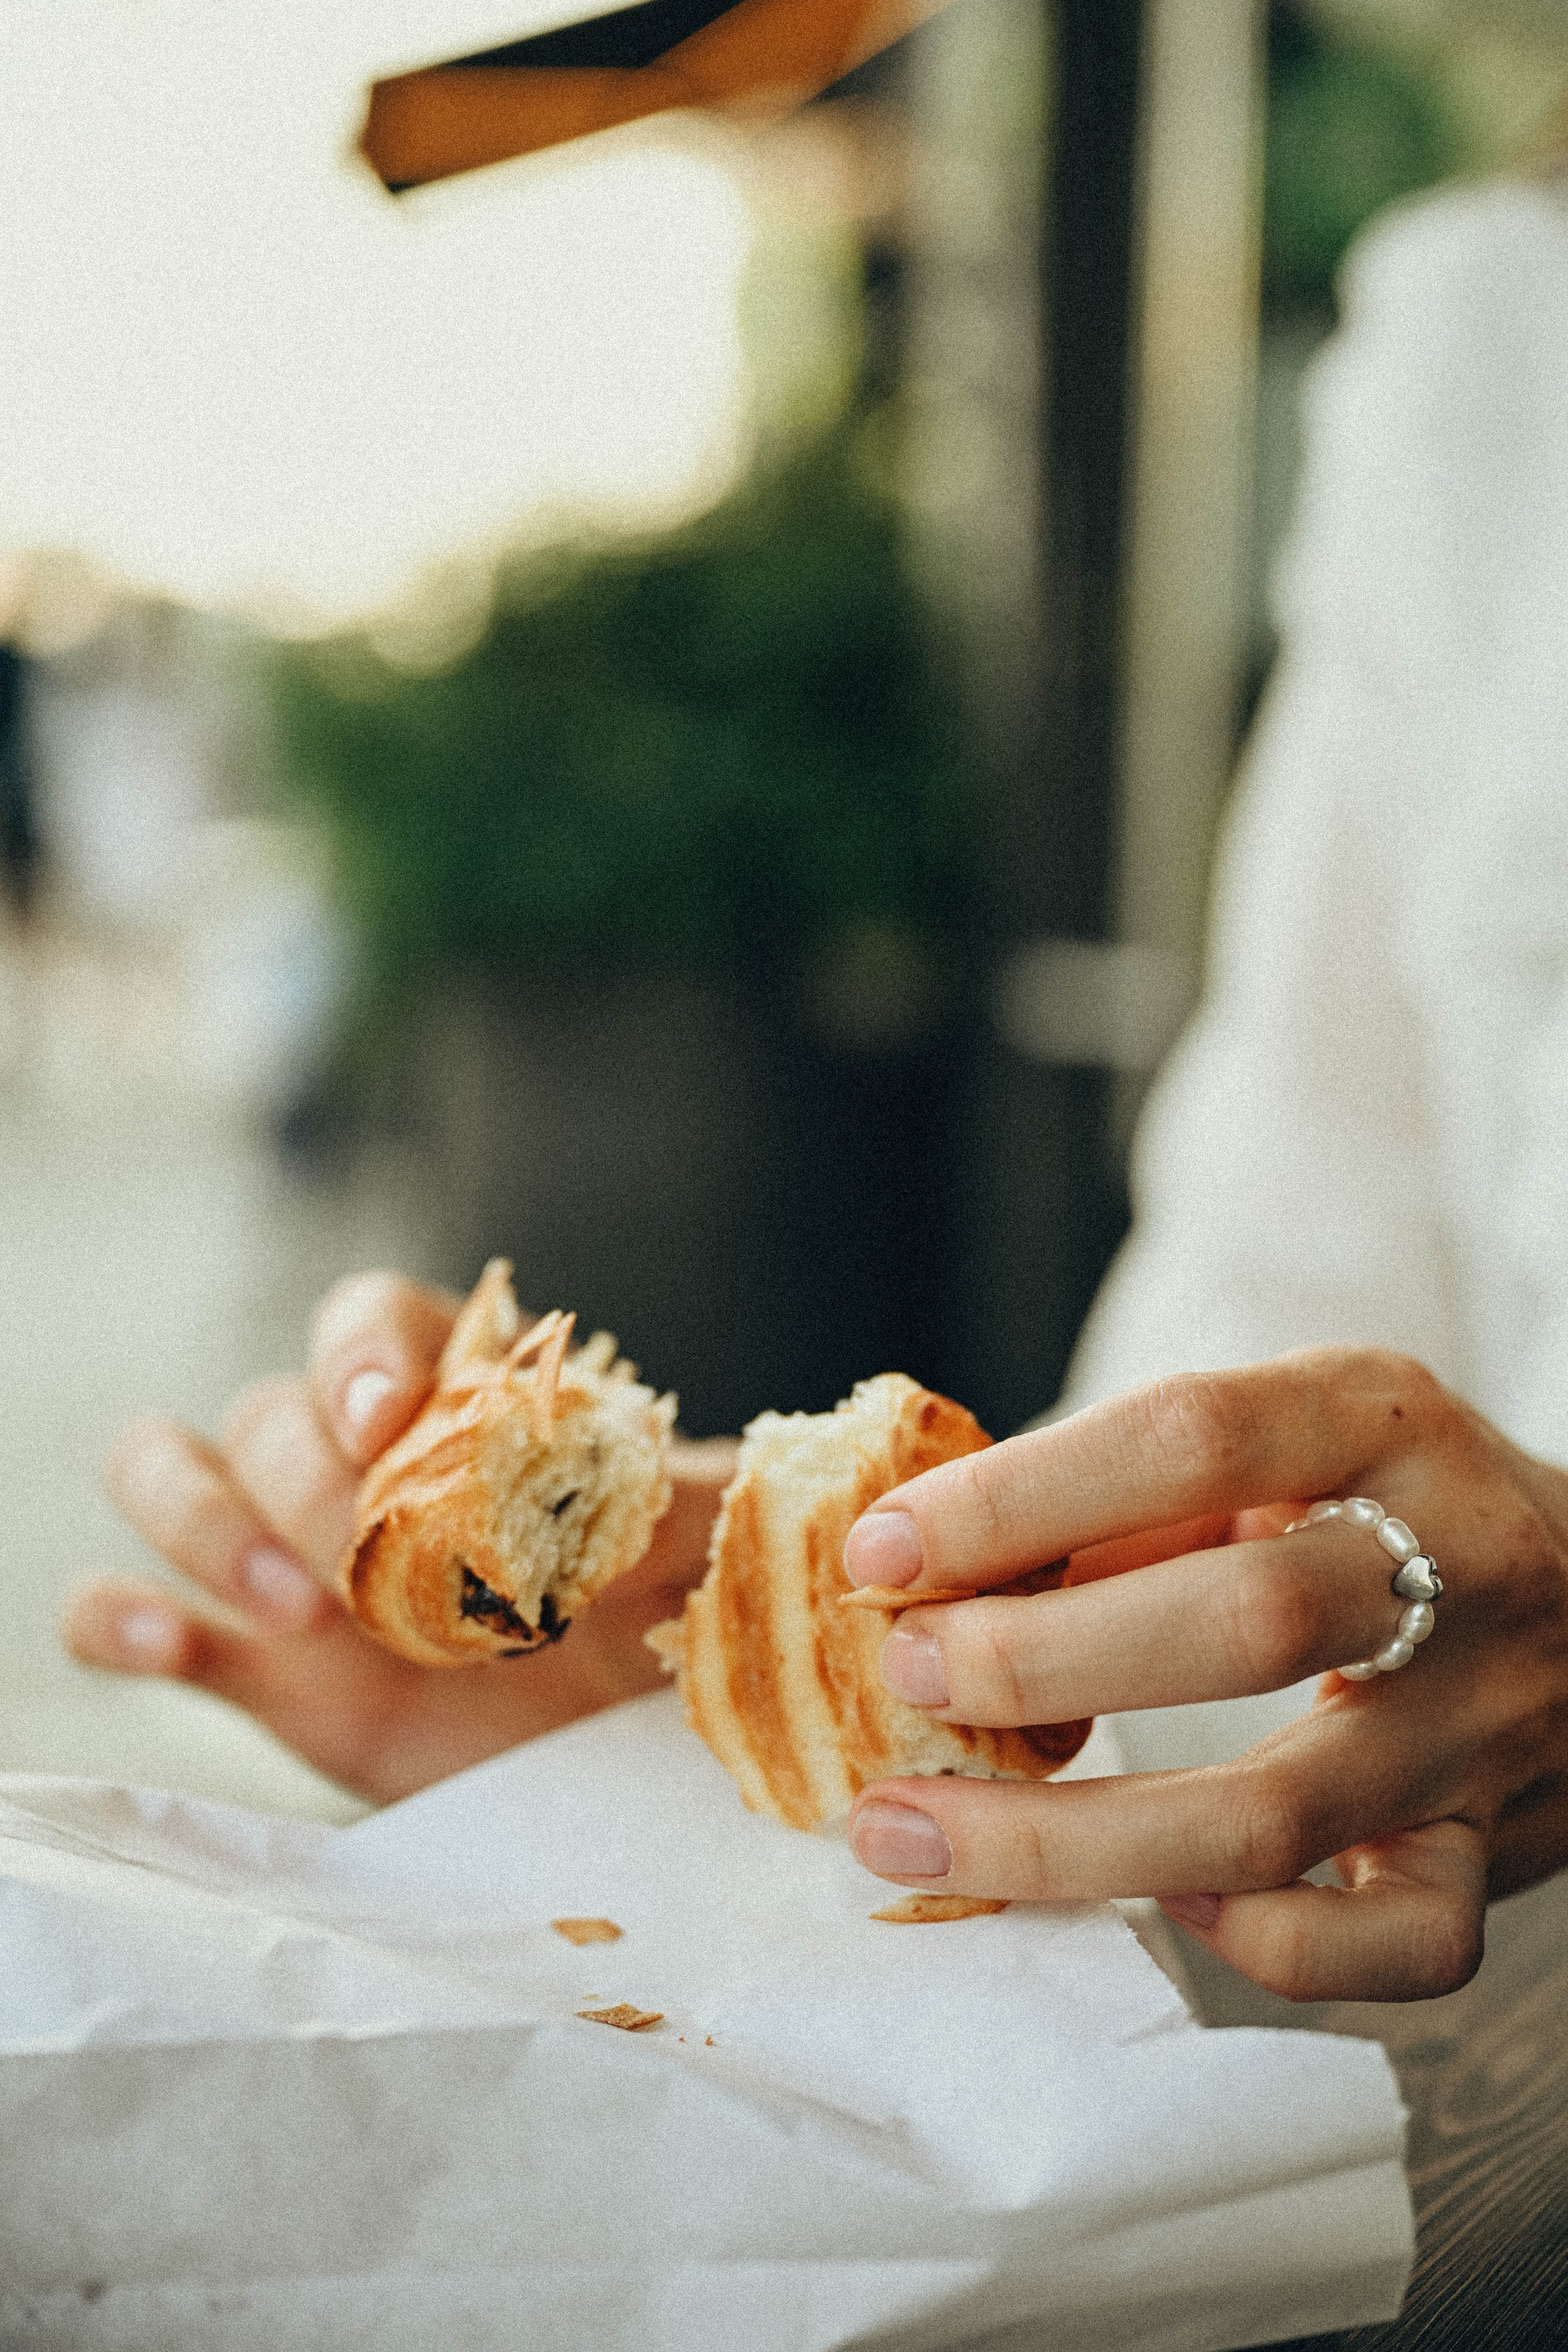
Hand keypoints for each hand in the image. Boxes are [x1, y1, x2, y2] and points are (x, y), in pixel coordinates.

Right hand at [65, 1273, 734, 1804]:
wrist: (623, 1755)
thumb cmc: (661, 1620)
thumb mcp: (701, 1547)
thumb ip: (689, 1499)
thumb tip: (670, 1481)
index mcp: (452, 1407)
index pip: (367, 1318)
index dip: (361, 1353)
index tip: (388, 1419)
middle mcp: (353, 1465)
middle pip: (269, 1410)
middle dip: (309, 1481)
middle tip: (373, 1569)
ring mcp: (284, 1558)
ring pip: (164, 1471)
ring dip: (206, 1524)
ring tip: (298, 1610)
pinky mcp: (249, 1665)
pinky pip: (118, 1609)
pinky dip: (116, 1616)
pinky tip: (163, 1643)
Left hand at [842, 1348, 1567, 2001]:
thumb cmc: (1383, 1511)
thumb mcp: (1287, 1444)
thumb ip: (1136, 1499)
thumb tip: (934, 1571)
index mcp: (1383, 1420)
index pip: (1193, 1439)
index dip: (1019, 1499)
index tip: (882, 1552)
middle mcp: (1457, 1565)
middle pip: (1240, 1622)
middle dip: (1036, 1659)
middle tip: (909, 1677)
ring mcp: (1485, 1726)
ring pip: (1273, 1815)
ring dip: (1063, 1839)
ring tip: (907, 1832)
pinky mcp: (1497, 1855)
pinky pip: (1390, 1945)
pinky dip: (1257, 1937)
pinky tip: (1163, 1899)